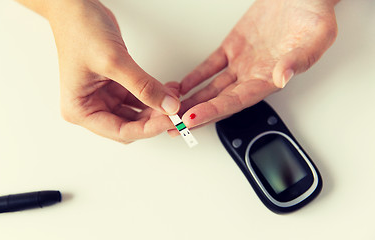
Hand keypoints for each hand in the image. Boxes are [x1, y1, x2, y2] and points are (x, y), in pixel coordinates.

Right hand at [46, 0, 179, 142]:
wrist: (75, 6)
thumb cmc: (80, 30)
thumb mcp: (114, 61)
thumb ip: (144, 87)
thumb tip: (169, 106)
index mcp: (80, 110)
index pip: (120, 131)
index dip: (148, 129)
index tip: (170, 121)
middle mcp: (90, 107)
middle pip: (130, 126)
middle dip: (154, 119)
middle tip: (176, 111)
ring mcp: (103, 97)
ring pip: (136, 114)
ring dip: (157, 108)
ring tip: (175, 98)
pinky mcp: (114, 86)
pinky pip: (138, 98)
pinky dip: (153, 95)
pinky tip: (168, 90)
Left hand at [177, 0, 337, 129]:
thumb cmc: (314, 16)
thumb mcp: (315, 37)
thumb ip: (299, 59)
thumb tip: (283, 77)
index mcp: (270, 79)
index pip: (235, 101)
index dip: (213, 112)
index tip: (192, 120)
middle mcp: (253, 75)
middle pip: (219, 101)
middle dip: (195, 115)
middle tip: (173, 125)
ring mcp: (241, 62)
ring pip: (211, 87)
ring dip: (192, 100)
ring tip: (172, 111)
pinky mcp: (233, 47)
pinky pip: (210, 66)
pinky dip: (195, 77)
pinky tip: (183, 87)